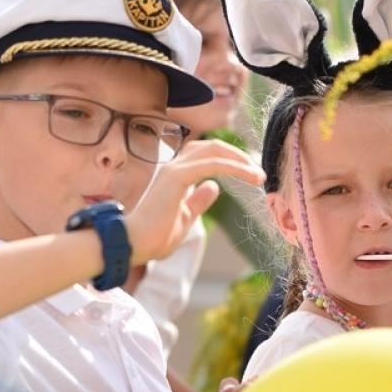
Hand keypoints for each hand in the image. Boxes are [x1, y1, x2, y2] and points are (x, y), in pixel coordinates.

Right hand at [125, 140, 263, 264]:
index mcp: (175, 176)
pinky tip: (250, 176)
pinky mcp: (177, 177)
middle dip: (238, 156)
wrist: (132, 244)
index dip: (230, 161)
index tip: (251, 174)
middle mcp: (174, 167)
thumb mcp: (185, 217)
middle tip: (258, 172)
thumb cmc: (154, 237)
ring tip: (257, 174)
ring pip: (213, 150)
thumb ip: (198, 201)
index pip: (205, 156)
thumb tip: (214, 187)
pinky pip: (212, 164)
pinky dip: (234, 167)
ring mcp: (174, 169)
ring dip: (239, 159)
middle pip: (212, 148)